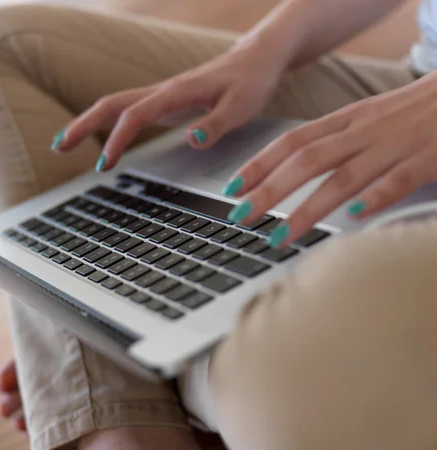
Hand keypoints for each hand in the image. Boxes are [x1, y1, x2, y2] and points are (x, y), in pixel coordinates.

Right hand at [51, 37, 287, 169]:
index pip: (135, 116)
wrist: (258, 57)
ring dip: (88, 122)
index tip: (103, 165)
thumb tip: (191, 142)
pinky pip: (128, 109)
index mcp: (176, 93)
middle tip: (57, 148)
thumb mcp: (241, 106)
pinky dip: (107, 122)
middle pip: (111, 104)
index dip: (116, 140)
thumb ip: (215, 125)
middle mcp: (162, 91)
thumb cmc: (251, 82)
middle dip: (82, 125)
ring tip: (64, 143)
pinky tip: (102, 136)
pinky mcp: (164, 100)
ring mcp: (161, 94)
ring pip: (115, 104)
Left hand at [224, 71, 436, 247]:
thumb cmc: (413, 111)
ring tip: (280, 235)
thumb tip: (293, 172)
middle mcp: (363, 131)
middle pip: (306, 161)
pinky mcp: (428, 156)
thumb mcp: (368, 119)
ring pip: (342, 177)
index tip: (232, 187)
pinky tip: (353, 216)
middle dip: (268, 190)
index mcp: (347, 120)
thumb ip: (335, 143)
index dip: (259, 164)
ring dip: (307, 208)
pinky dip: (375, 197)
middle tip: (241, 216)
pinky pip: (398, 179)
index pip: (292, 141)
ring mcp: (394, 144)